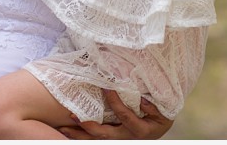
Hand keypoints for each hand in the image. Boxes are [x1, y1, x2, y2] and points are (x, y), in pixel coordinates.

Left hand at [58, 92, 172, 139]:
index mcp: (140, 131)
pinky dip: (82, 137)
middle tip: (73, 115)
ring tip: (63, 127)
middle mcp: (127, 139)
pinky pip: (95, 140)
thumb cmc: (160, 117)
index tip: (106, 87)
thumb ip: (153, 107)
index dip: (115, 102)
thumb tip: (141, 100)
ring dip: (79, 135)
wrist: (158, 130)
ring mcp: (118, 141)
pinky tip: (68, 131)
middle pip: (105, 135)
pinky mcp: (112, 141)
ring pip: (97, 141)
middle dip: (88, 127)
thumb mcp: (163, 112)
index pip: (124, 116)